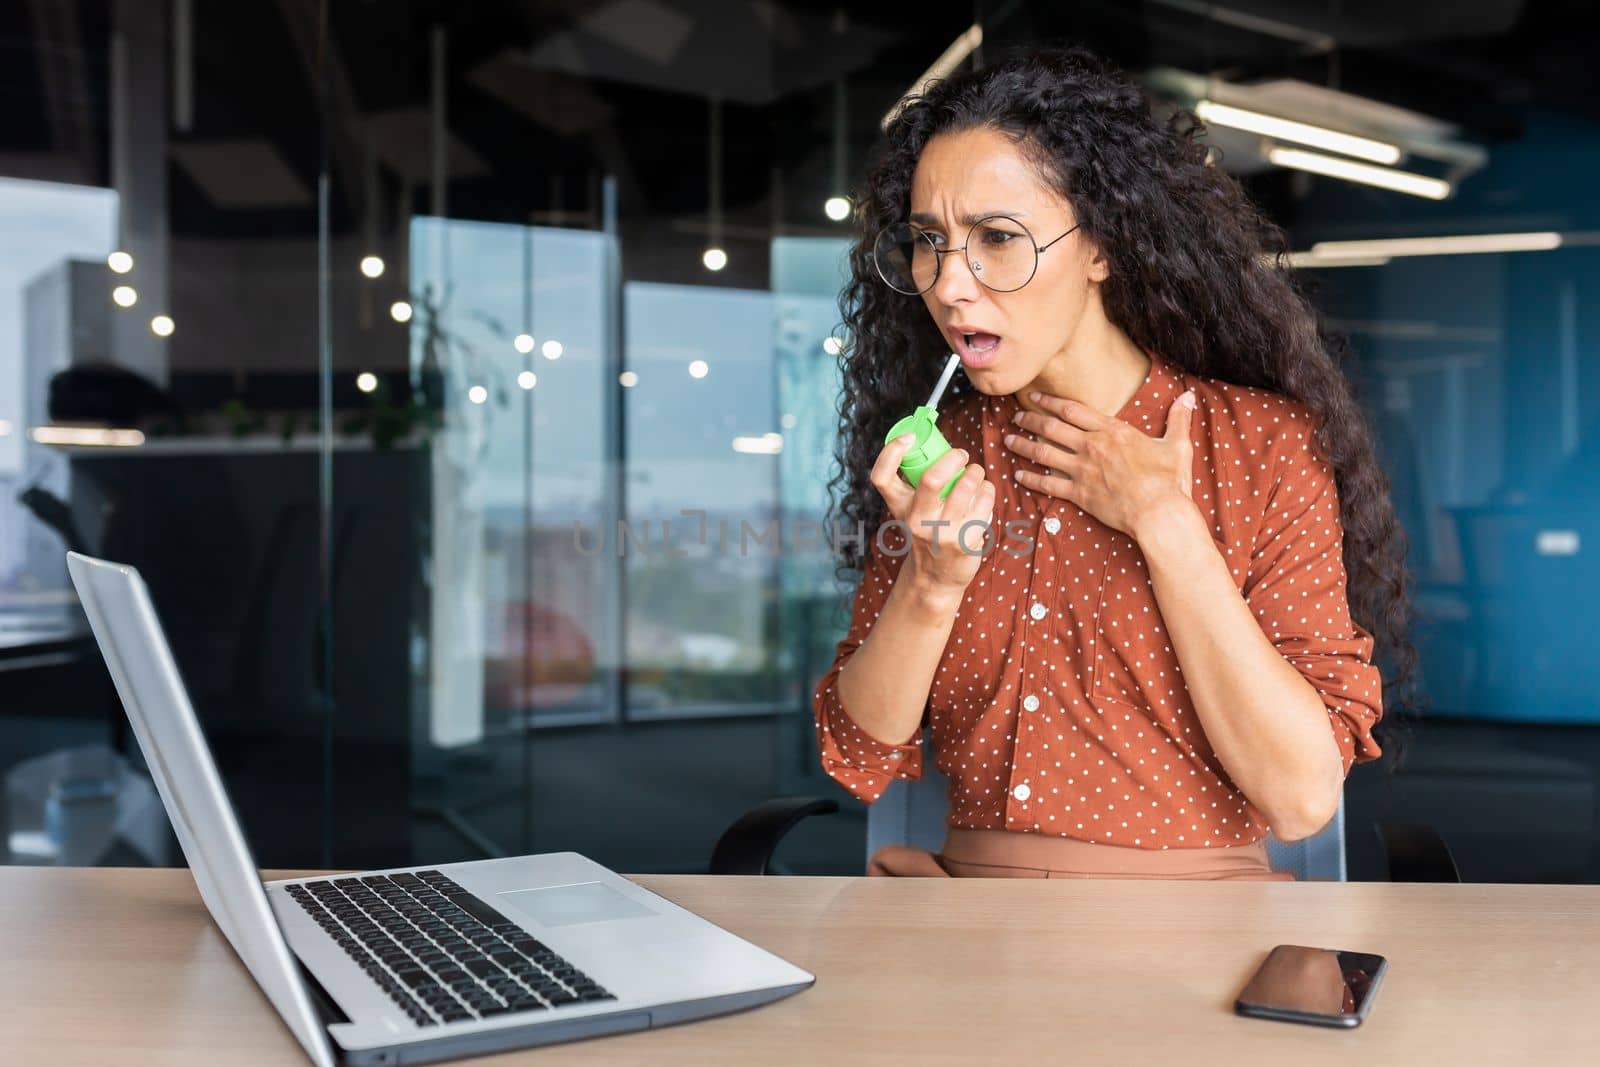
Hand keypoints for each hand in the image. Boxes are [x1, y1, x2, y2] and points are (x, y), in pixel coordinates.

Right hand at [871, 433, 994, 594]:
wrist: (935, 577)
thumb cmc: (926, 532)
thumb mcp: (911, 511)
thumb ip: (915, 484)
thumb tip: (936, 445)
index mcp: (900, 507)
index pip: (881, 477)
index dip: (891, 451)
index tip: (910, 437)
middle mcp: (918, 520)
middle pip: (932, 479)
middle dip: (953, 458)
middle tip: (961, 455)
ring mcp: (942, 532)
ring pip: (966, 487)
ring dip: (977, 472)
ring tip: (976, 473)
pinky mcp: (966, 541)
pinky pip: (985, 503)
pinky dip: (987, 491)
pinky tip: (984, 493)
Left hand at [1003, 388, 1197, 540]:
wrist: (1159, 513)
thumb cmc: (1169, 480)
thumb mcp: (1177, 445)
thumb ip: (1178, 419)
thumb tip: (1189, 396)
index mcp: (1112, 431)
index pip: (1073, 410)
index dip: (1051, 402)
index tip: (1036, 397)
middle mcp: (1092, 447)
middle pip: (1051, 428)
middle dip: (1030, 420)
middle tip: (1015, 416)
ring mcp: (1082, 470)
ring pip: (1043, 453)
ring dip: (1023, 445)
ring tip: (1008, 440)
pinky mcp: (1079, 494)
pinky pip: (1048, 483)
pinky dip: (1031, 479)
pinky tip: (1019, 475)